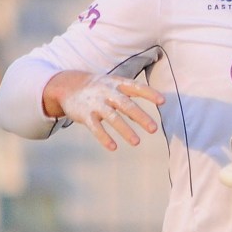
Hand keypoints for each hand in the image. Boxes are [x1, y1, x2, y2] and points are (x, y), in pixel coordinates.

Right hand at [43, 70, 164, 150]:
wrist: (68, 86)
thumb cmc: (99, 88)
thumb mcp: (114, 88)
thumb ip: (129, 101)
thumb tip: (146, 119)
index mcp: (118, 84)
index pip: (136, 87)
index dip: (149, 93)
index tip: (162, 101)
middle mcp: (108, 92)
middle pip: (126, 105)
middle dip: (140, 117)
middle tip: (154, 129)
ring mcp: (96, 104)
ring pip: (112, 118)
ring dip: (125, 130)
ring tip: (137, 142)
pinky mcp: (85, 115)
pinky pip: (96, 128)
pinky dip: (104, 137)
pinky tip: (113, 148)